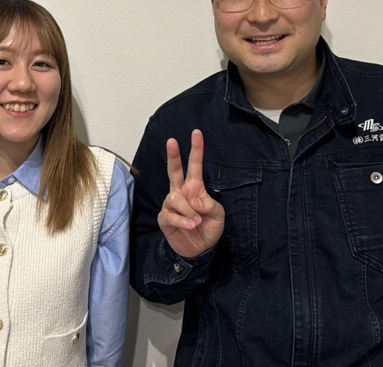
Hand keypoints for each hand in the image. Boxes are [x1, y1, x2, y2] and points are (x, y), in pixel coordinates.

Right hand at [158, 129, 224, 258]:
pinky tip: (191, 225)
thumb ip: (209, 204)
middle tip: (172, 141)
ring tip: (197, 221)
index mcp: (195, 187)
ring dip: (188, 211)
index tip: (197, 133)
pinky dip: (184, 221)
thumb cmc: (208, 227)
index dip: (196, 149)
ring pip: (176, 198)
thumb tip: (194, 199)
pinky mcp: (164, 218)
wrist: (198, 250)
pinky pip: (172, 215)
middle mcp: (180, 192)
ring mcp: (171, 204)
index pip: (194, 165)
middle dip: (173, 155)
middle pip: (174, 170)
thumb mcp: (218, 215)